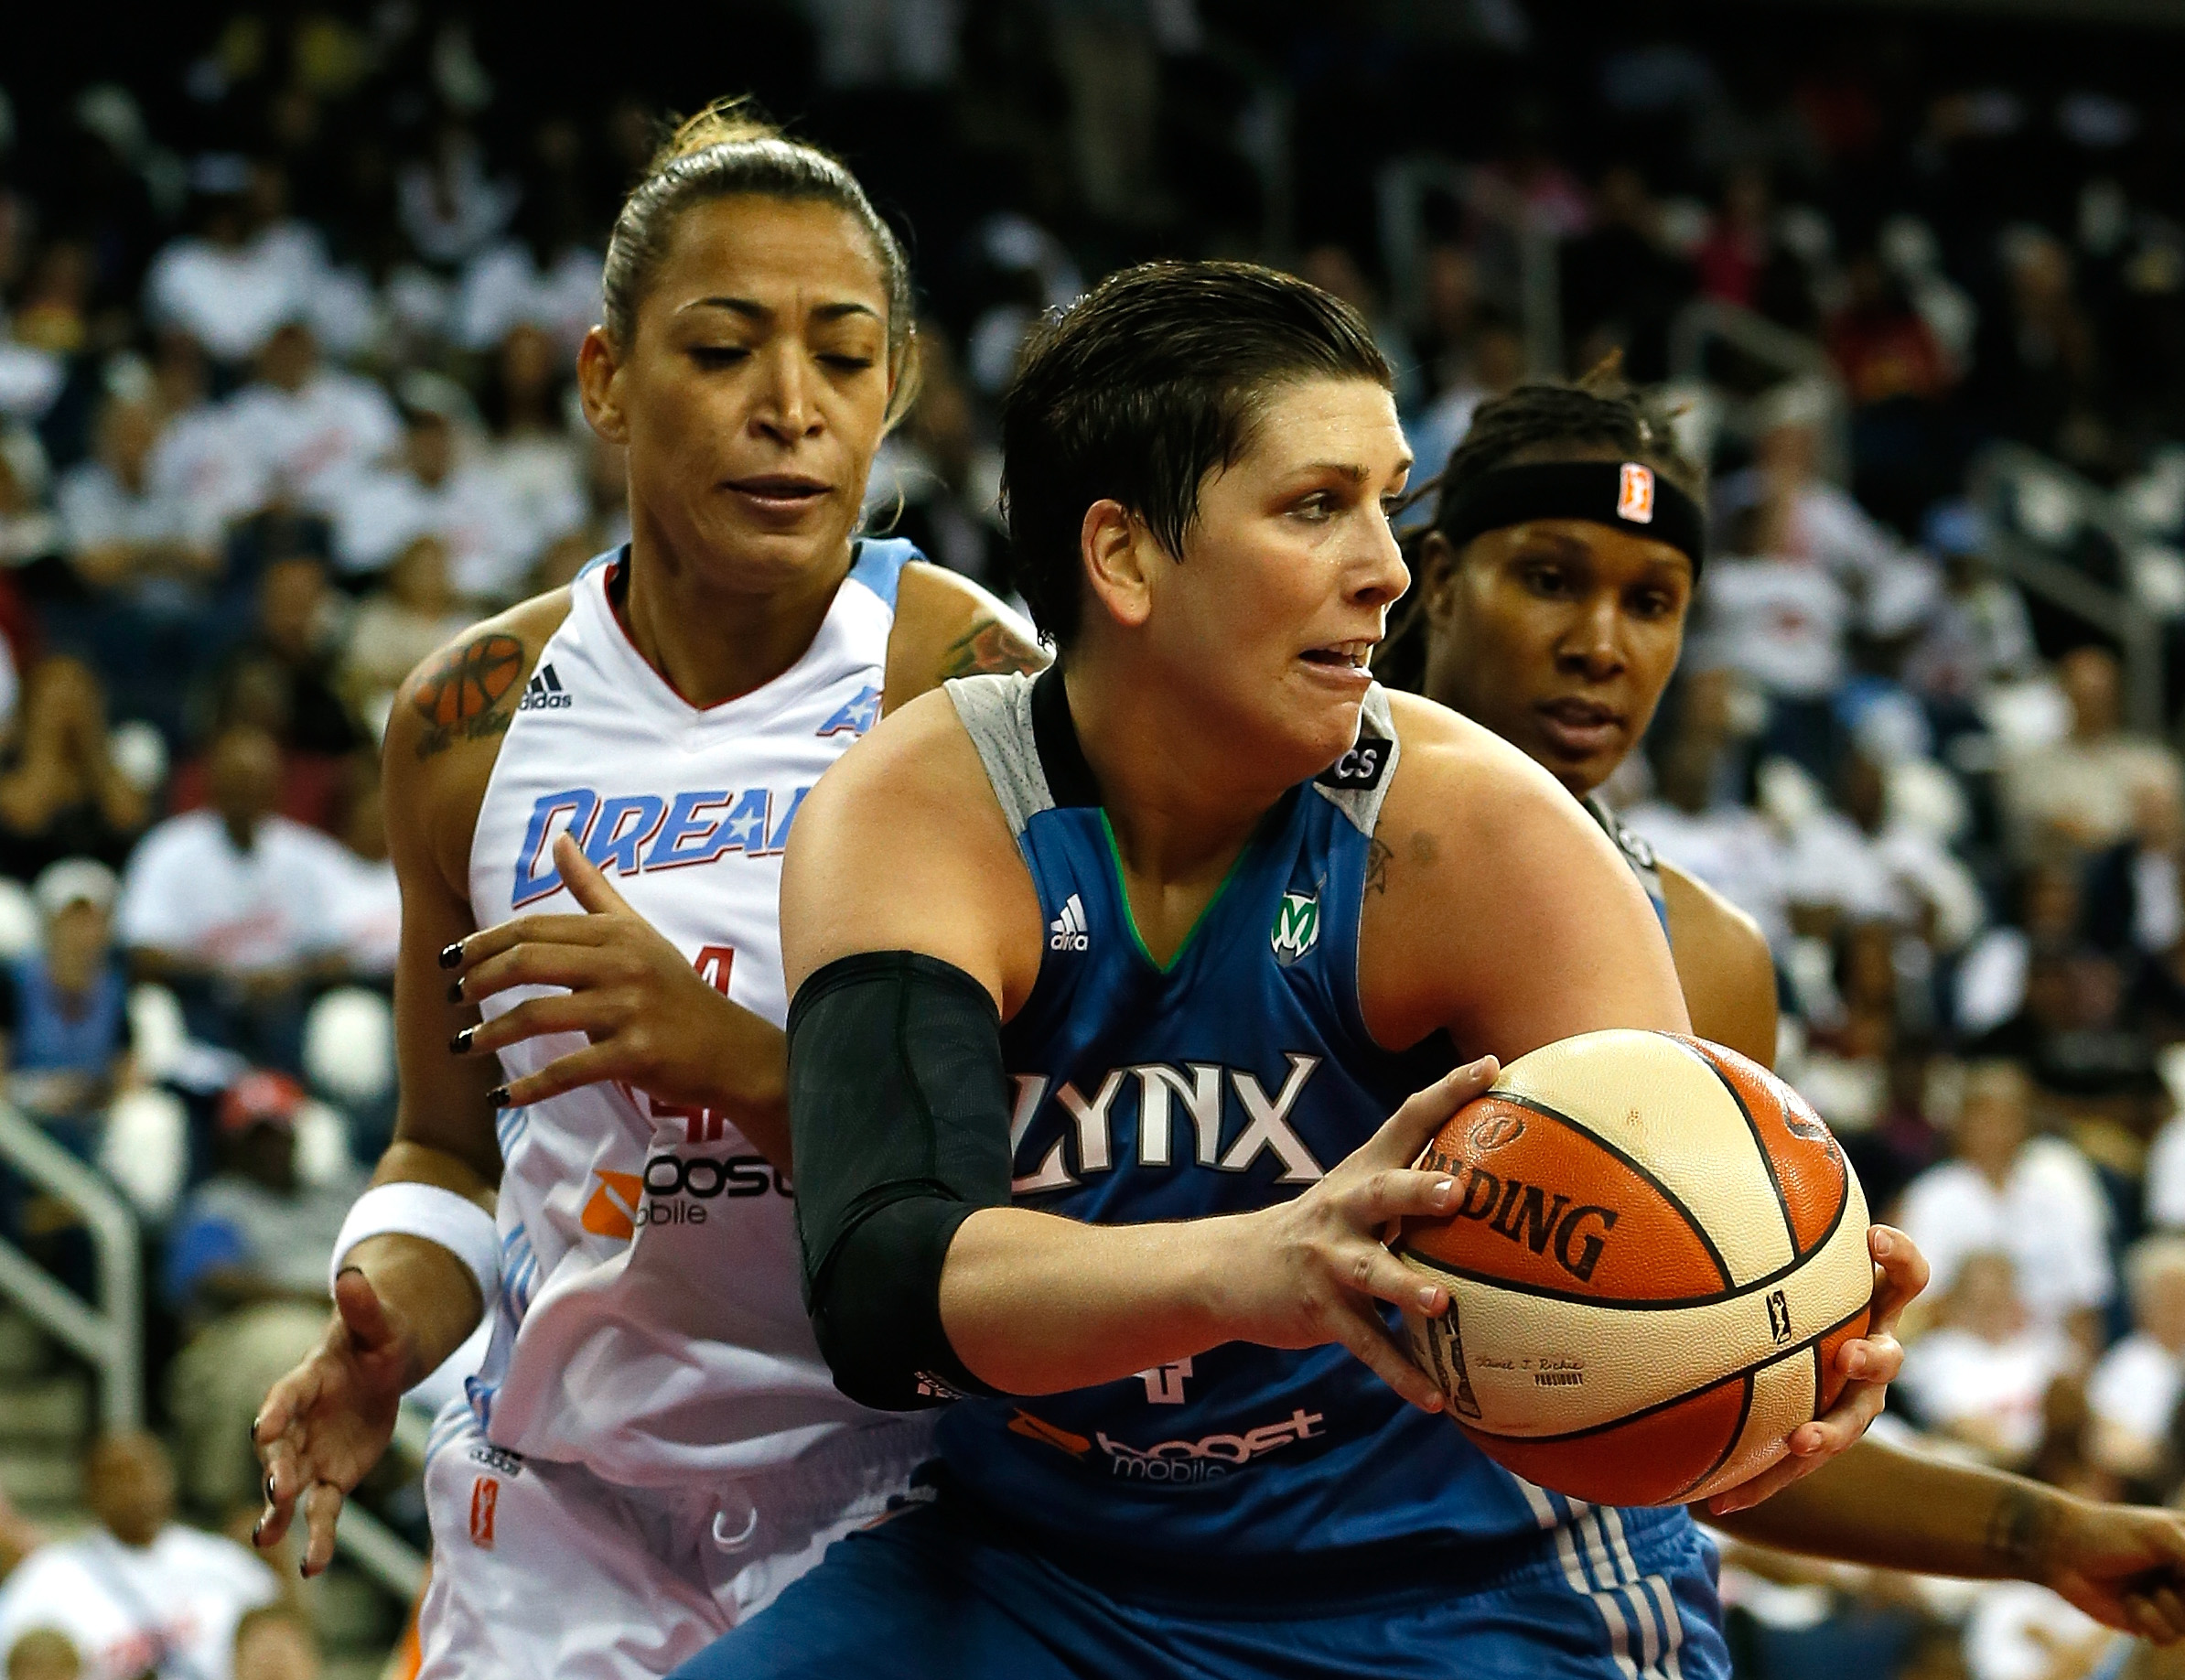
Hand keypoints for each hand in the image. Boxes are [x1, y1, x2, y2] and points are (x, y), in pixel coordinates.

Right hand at [251, 1268, 417, 1577]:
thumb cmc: (377, 1338)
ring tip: (266, 1540)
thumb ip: (364, 1306)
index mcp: (305, 1382)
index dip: (275, 1411)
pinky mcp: (333, 1479)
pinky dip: (318, 1539)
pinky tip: (311, 1568)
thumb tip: (353, 1272)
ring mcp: (312, 1455)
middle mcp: (299, 1425)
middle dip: (276, 1468)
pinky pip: (323, 1512)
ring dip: (280, 1513)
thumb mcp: (379, 1322)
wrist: (383, 1363)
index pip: (285, 1396)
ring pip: (292, 1490)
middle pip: (281, 1449)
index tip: (264, 1427)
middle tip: (278, 1488)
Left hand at [448, 832, 768, 1111]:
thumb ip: (593, 888)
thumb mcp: (637, 931)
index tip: (450, 960)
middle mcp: (623, 964)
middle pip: (529, 962)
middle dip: (479, 980)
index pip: (534, 928)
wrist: (730, 1048)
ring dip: (491, 1034)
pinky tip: (499, 1097)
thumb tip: (559, 836)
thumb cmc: (674, 989)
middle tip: (452, 998)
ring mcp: (630, 1010)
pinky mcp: (636, 1055)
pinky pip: (568, 1071)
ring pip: (539, 1017)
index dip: (483, 942)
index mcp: (617, 933)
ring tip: (462, 1046)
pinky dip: (528, 1088)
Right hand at [1226, 1057, 1499, 1412]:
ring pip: (1372, 1271)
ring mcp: (1329, 1260)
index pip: (1408, 1120)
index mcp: (1362, 1174)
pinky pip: (1366, 1345)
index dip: (1448, 1091)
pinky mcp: (1319, 1310)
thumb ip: (1409, 1188)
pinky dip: (1401, 1371)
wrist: (1227, 1269)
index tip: (1491, 1066)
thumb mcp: (1353, 1195)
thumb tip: (1493, 1182)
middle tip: (1462, 1192)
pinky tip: (1435, 1396)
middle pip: (1384, 1191)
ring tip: (1442, 1303)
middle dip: (1421, 1189)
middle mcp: (1345, 1209)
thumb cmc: (1316, 1232)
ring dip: (1408, 1286)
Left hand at [1706, 1223, 1929, 1515]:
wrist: (1787, 1371)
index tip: (1873, 1239)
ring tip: (1803, 1438)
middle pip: (1891, 1355)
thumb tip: (1684, 1172)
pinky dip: (1760, 1484)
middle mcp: (1869, 1352)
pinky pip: (1793, 1468)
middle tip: (1850, 1355)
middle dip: (1875, 1357)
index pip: (1905, 1276)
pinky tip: (1716, 1504)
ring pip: (1854, 1420)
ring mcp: (1851, 1402)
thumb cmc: (1779, 1296)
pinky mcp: (1820, 1441)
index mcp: (1867, 1303)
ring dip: (1830, 1430)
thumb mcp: (1773, 1262)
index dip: (1900, 1257)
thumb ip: (1752, 1226)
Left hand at [2044, 1494, 2184, 1642]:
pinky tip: (2129, 1603)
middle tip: (2166, 1580)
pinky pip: (2168, 1637)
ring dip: (2166, 1609)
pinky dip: (2149, 1621)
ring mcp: (2167, 1598)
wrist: (2060, 1550)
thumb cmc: (2108, 1533)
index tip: (2179, 1575)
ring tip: (2143, 1591)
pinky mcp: (2148, 1620)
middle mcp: (2184, 1574)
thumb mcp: (2161, 1536)